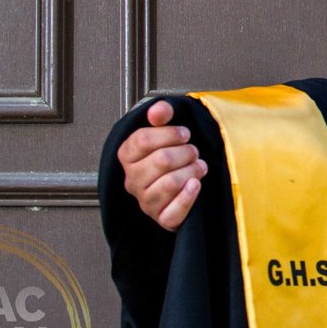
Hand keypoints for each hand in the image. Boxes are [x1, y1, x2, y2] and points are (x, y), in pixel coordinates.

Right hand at [117, 100, 206, 230]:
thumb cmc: (171, 156)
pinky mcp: (163, 218)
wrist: (180, 186)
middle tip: (194, 151)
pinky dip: (189, 196)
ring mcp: (146, 201)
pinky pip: (174, 210)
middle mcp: (133, 180)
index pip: (143, 139)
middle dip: (186, 152)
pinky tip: (196, 184)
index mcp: (127, 157)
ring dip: (192, 171)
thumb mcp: (165, 131)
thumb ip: (160, 115)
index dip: (170, 133)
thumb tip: (159, 109)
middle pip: (161, 160)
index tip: (184, 133)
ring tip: (199, 166)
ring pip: (171, 183)